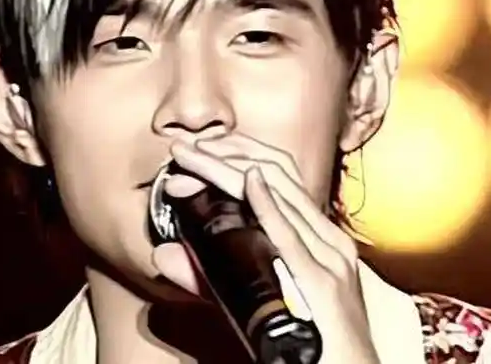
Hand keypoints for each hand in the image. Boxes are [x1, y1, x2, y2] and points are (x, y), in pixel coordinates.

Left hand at [152, 133, 379, 363]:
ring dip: (232, 170)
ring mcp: (330, 259)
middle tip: (184, 147)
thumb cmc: (308, 344)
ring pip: (282, 195)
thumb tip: (161, 256)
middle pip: (278, 176)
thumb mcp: (258, 300)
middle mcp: (327, 241)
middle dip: (226, 153)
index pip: (277, 179)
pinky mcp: (325, 284)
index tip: (194, 152)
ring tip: (196, 157)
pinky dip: (270, 205)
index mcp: (317, 240)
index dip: (233, 157)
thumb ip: (211, 276)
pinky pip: (294, 237)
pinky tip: (248, 183)